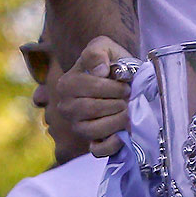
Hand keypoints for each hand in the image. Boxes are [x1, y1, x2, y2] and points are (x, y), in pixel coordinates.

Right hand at [56, 36, 132, 156]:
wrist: (119, 77)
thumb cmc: (110, 61)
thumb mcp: (103, 46)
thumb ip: (97, 53)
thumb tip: (99, 71)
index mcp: (66, 84)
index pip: (89, 88)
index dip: (111, 87)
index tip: (125, 85)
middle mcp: (66, 107)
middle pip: (91, 109)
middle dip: (116, 103)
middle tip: (129, 97)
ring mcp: (77, 126)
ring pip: (94, 130)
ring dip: (117, 121)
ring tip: (128, 111)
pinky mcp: (90, 142)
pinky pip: (98, 150)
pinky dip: (112, 144)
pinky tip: (123, 134)